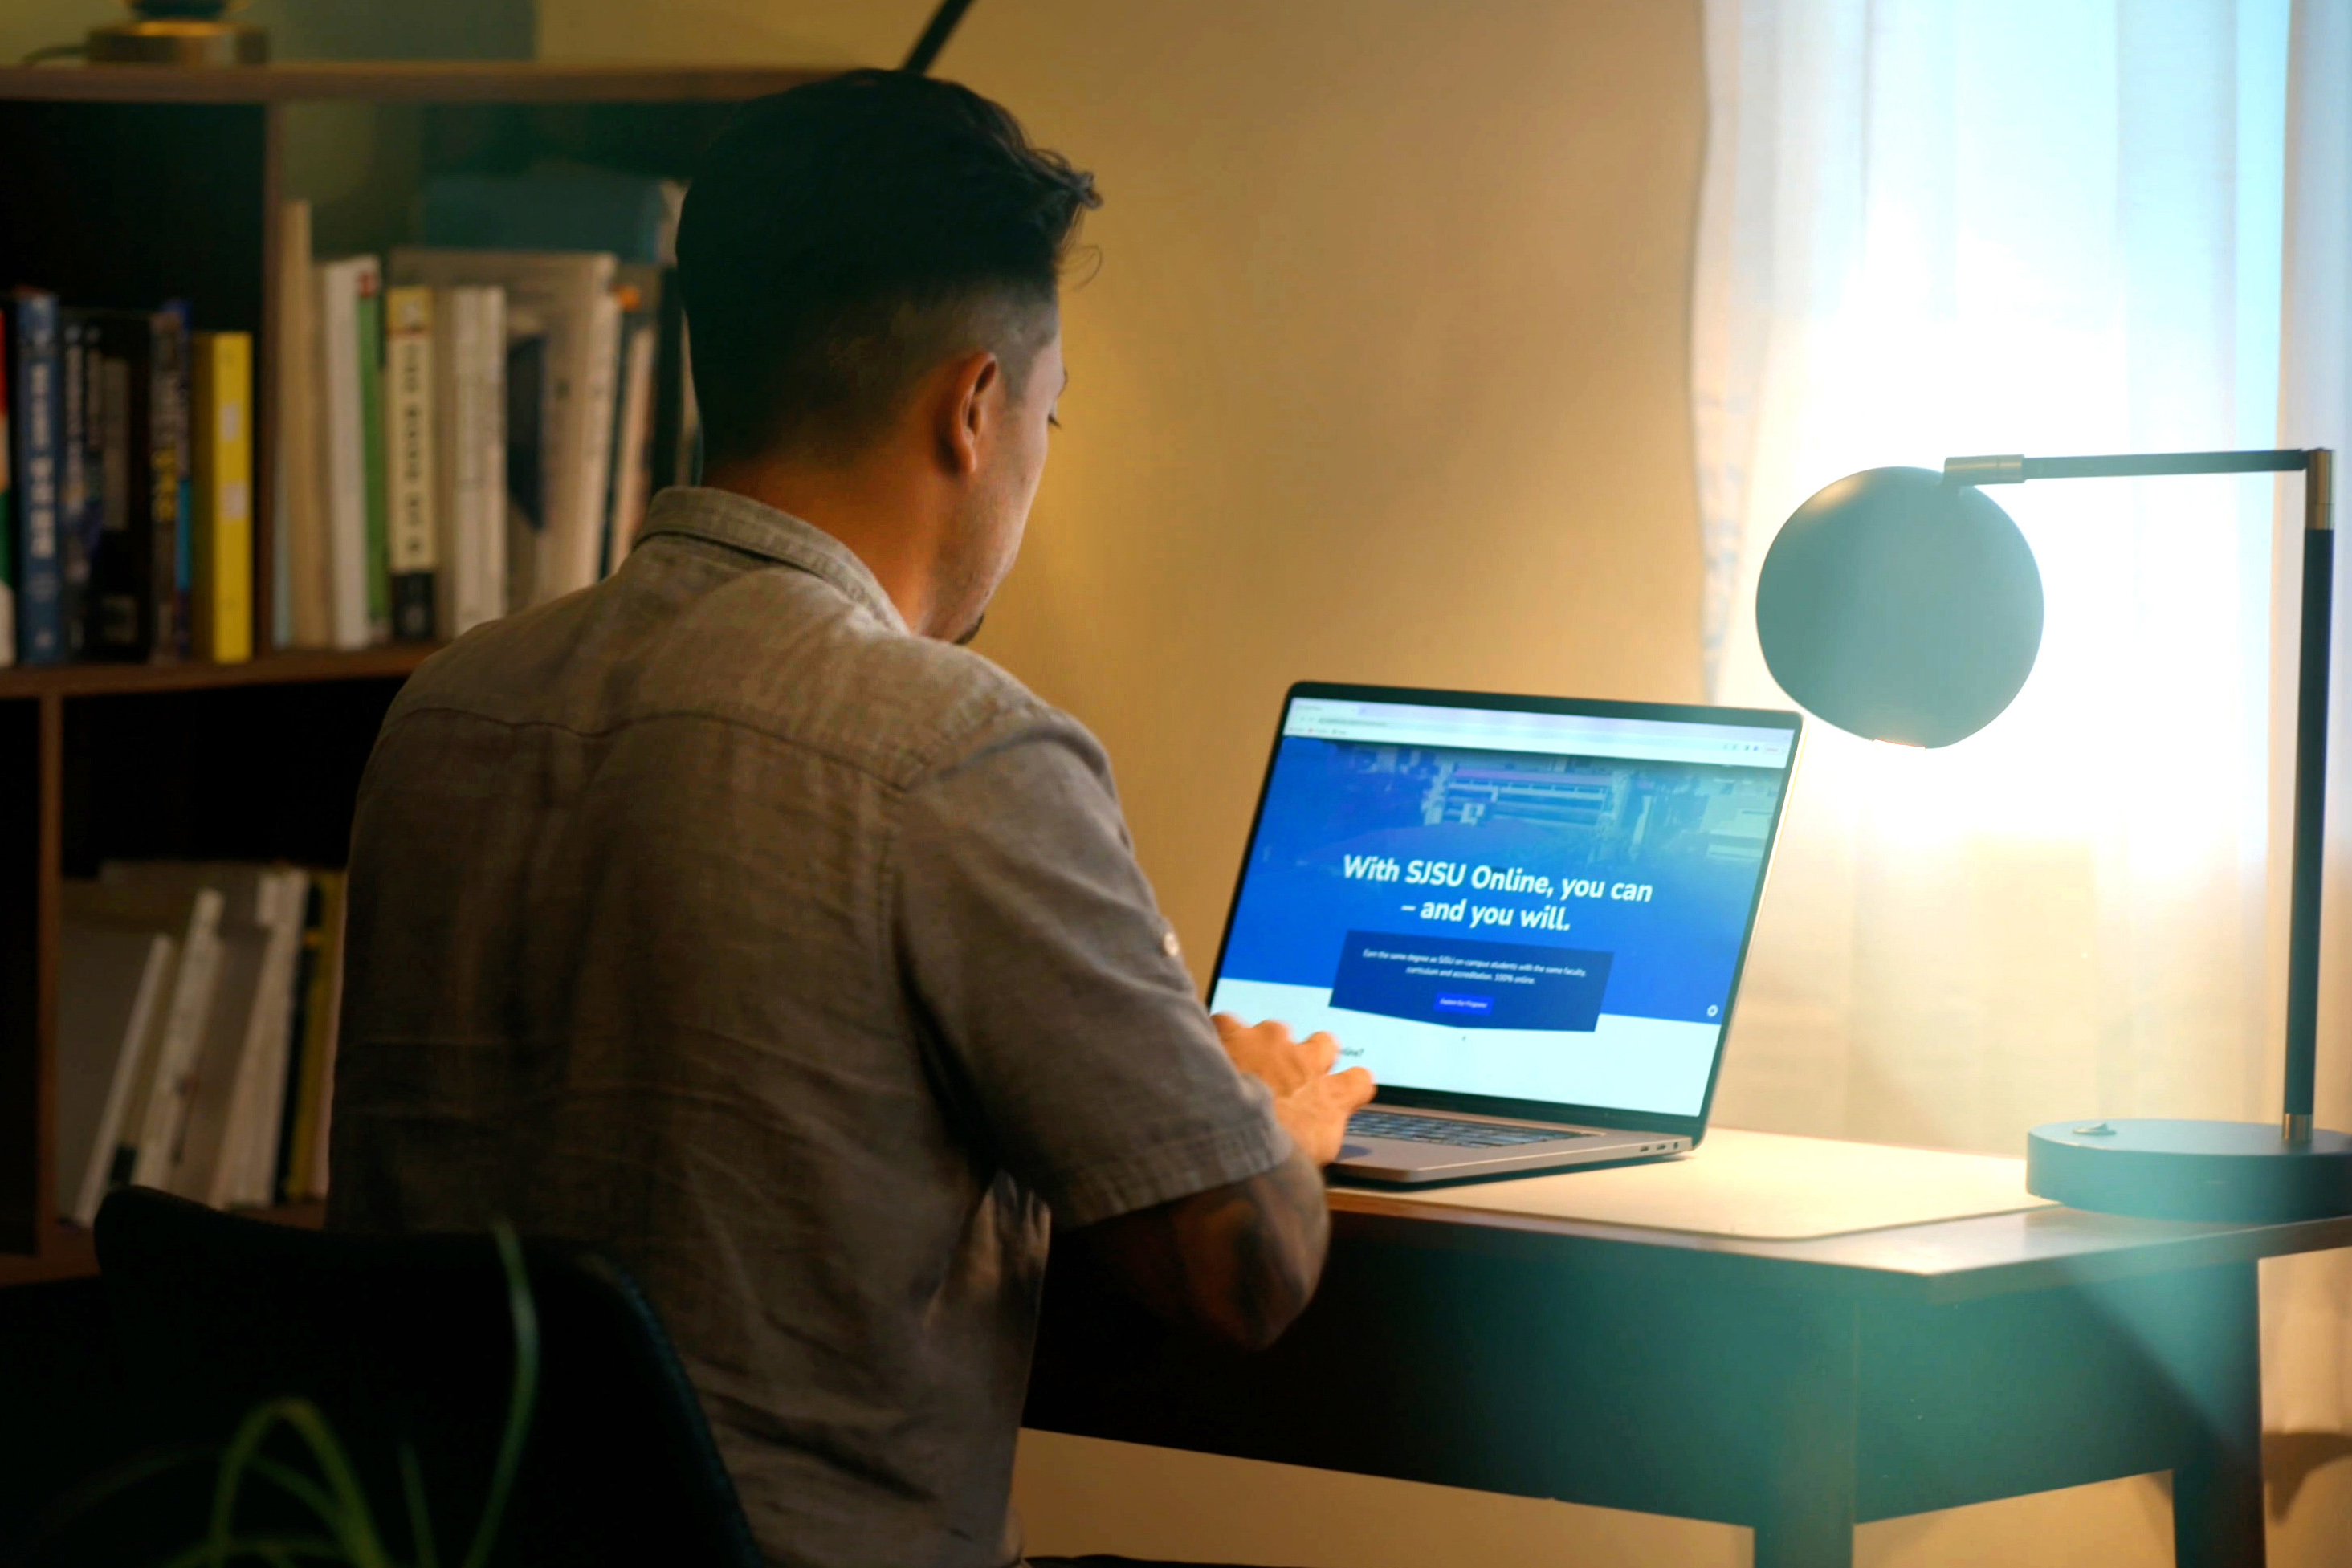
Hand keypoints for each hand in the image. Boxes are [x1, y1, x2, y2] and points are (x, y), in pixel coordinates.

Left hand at [1213, 1014, 1374, 1166]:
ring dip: (1264, 1045)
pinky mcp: (1236, 1034)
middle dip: (1310, 1054)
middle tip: (1291, 1073)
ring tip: (1245, 1063)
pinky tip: (1212, 1053)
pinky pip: (1230, 1024)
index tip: (1342, 1090)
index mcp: (1330, 1097)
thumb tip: (1306, 1150)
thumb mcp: (1308, 1163)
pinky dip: (1222, 1037)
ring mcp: (1271, 1044)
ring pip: (1277, 1030)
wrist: (1229, 1136)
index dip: (1350, 1085)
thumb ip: (1315, 1142)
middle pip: (1324, 1044)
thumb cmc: (1271, 1159)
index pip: (1359, 1081)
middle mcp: (1306, 1063)